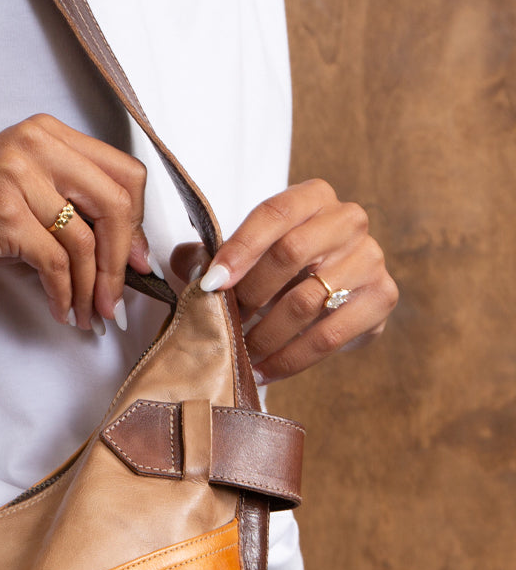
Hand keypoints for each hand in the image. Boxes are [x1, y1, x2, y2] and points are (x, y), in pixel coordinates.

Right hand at [0, 114, 153, 331]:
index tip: (135, 263)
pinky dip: (64, 294)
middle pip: (117, 203)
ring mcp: (17, 178)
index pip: (123, 172)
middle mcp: (35, 145)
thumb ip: (62, 201)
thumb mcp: (12, 190)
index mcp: (44, 133)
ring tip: (88, 315)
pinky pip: (55, 263)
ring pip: (87, 240)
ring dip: (94, 288)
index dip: (139, 224)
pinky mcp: (1, 216)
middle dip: (124, 261)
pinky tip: (59, 310)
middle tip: (117, 299)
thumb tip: (123, 247)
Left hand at [170, 179, 398, 384]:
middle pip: (291, 253)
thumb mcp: (242, 255)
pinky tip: (263, 371)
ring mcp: (370, 257)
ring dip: (265, 335)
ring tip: (240, 355)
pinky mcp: (381, 297)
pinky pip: (329, 336)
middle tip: (225, 325)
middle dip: (250, 295)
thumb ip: (208, 255)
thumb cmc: (278, 270)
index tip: (211, 283)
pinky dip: (289, 360)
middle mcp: (348, 219)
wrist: (331, 295)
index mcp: (313, 197)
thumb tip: (188, 265)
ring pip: (307, 300)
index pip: (274, 212)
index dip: (239, 248)